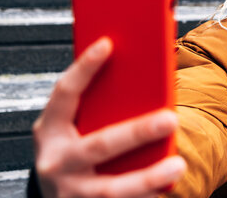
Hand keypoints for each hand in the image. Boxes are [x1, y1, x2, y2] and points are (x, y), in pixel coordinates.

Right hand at [32, 37, 185, 196]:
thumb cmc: (70, 150)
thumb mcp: (71, 128)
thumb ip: (94, 108)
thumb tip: (140, 80)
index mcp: (49, 130)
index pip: (64, 93)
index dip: (84, 68)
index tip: (107, 43)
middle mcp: (55, 162)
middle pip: (99, 145)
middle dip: (137, 132)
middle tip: (170, 119)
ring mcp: (69, 192)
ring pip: (111, 188)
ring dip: (148, 177)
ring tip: (178, 165)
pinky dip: (145, 196)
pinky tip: (166, 186)